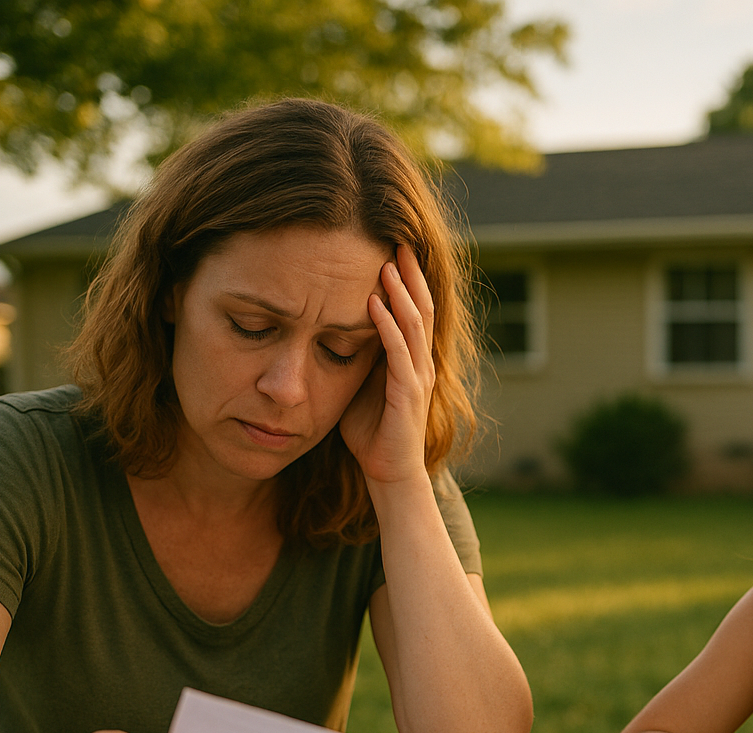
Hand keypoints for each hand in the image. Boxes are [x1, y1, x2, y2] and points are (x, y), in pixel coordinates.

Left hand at [340, 244, 435, 484]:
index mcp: (412, 358)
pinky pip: (399, 354)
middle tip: (397, 240)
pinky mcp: (408, 395)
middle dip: (410, 274)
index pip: (415, 308)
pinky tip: (373, 306)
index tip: (392, 247)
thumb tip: (330, 327)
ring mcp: (418, 377)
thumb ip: (355, 355)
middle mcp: (421, 362)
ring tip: (385, 265)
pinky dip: (386, 328)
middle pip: (422, 307)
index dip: (408, 278)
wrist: (388, 471)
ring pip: (414, 325)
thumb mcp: (360, 382)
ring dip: (399, 293)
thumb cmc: (372, 430)